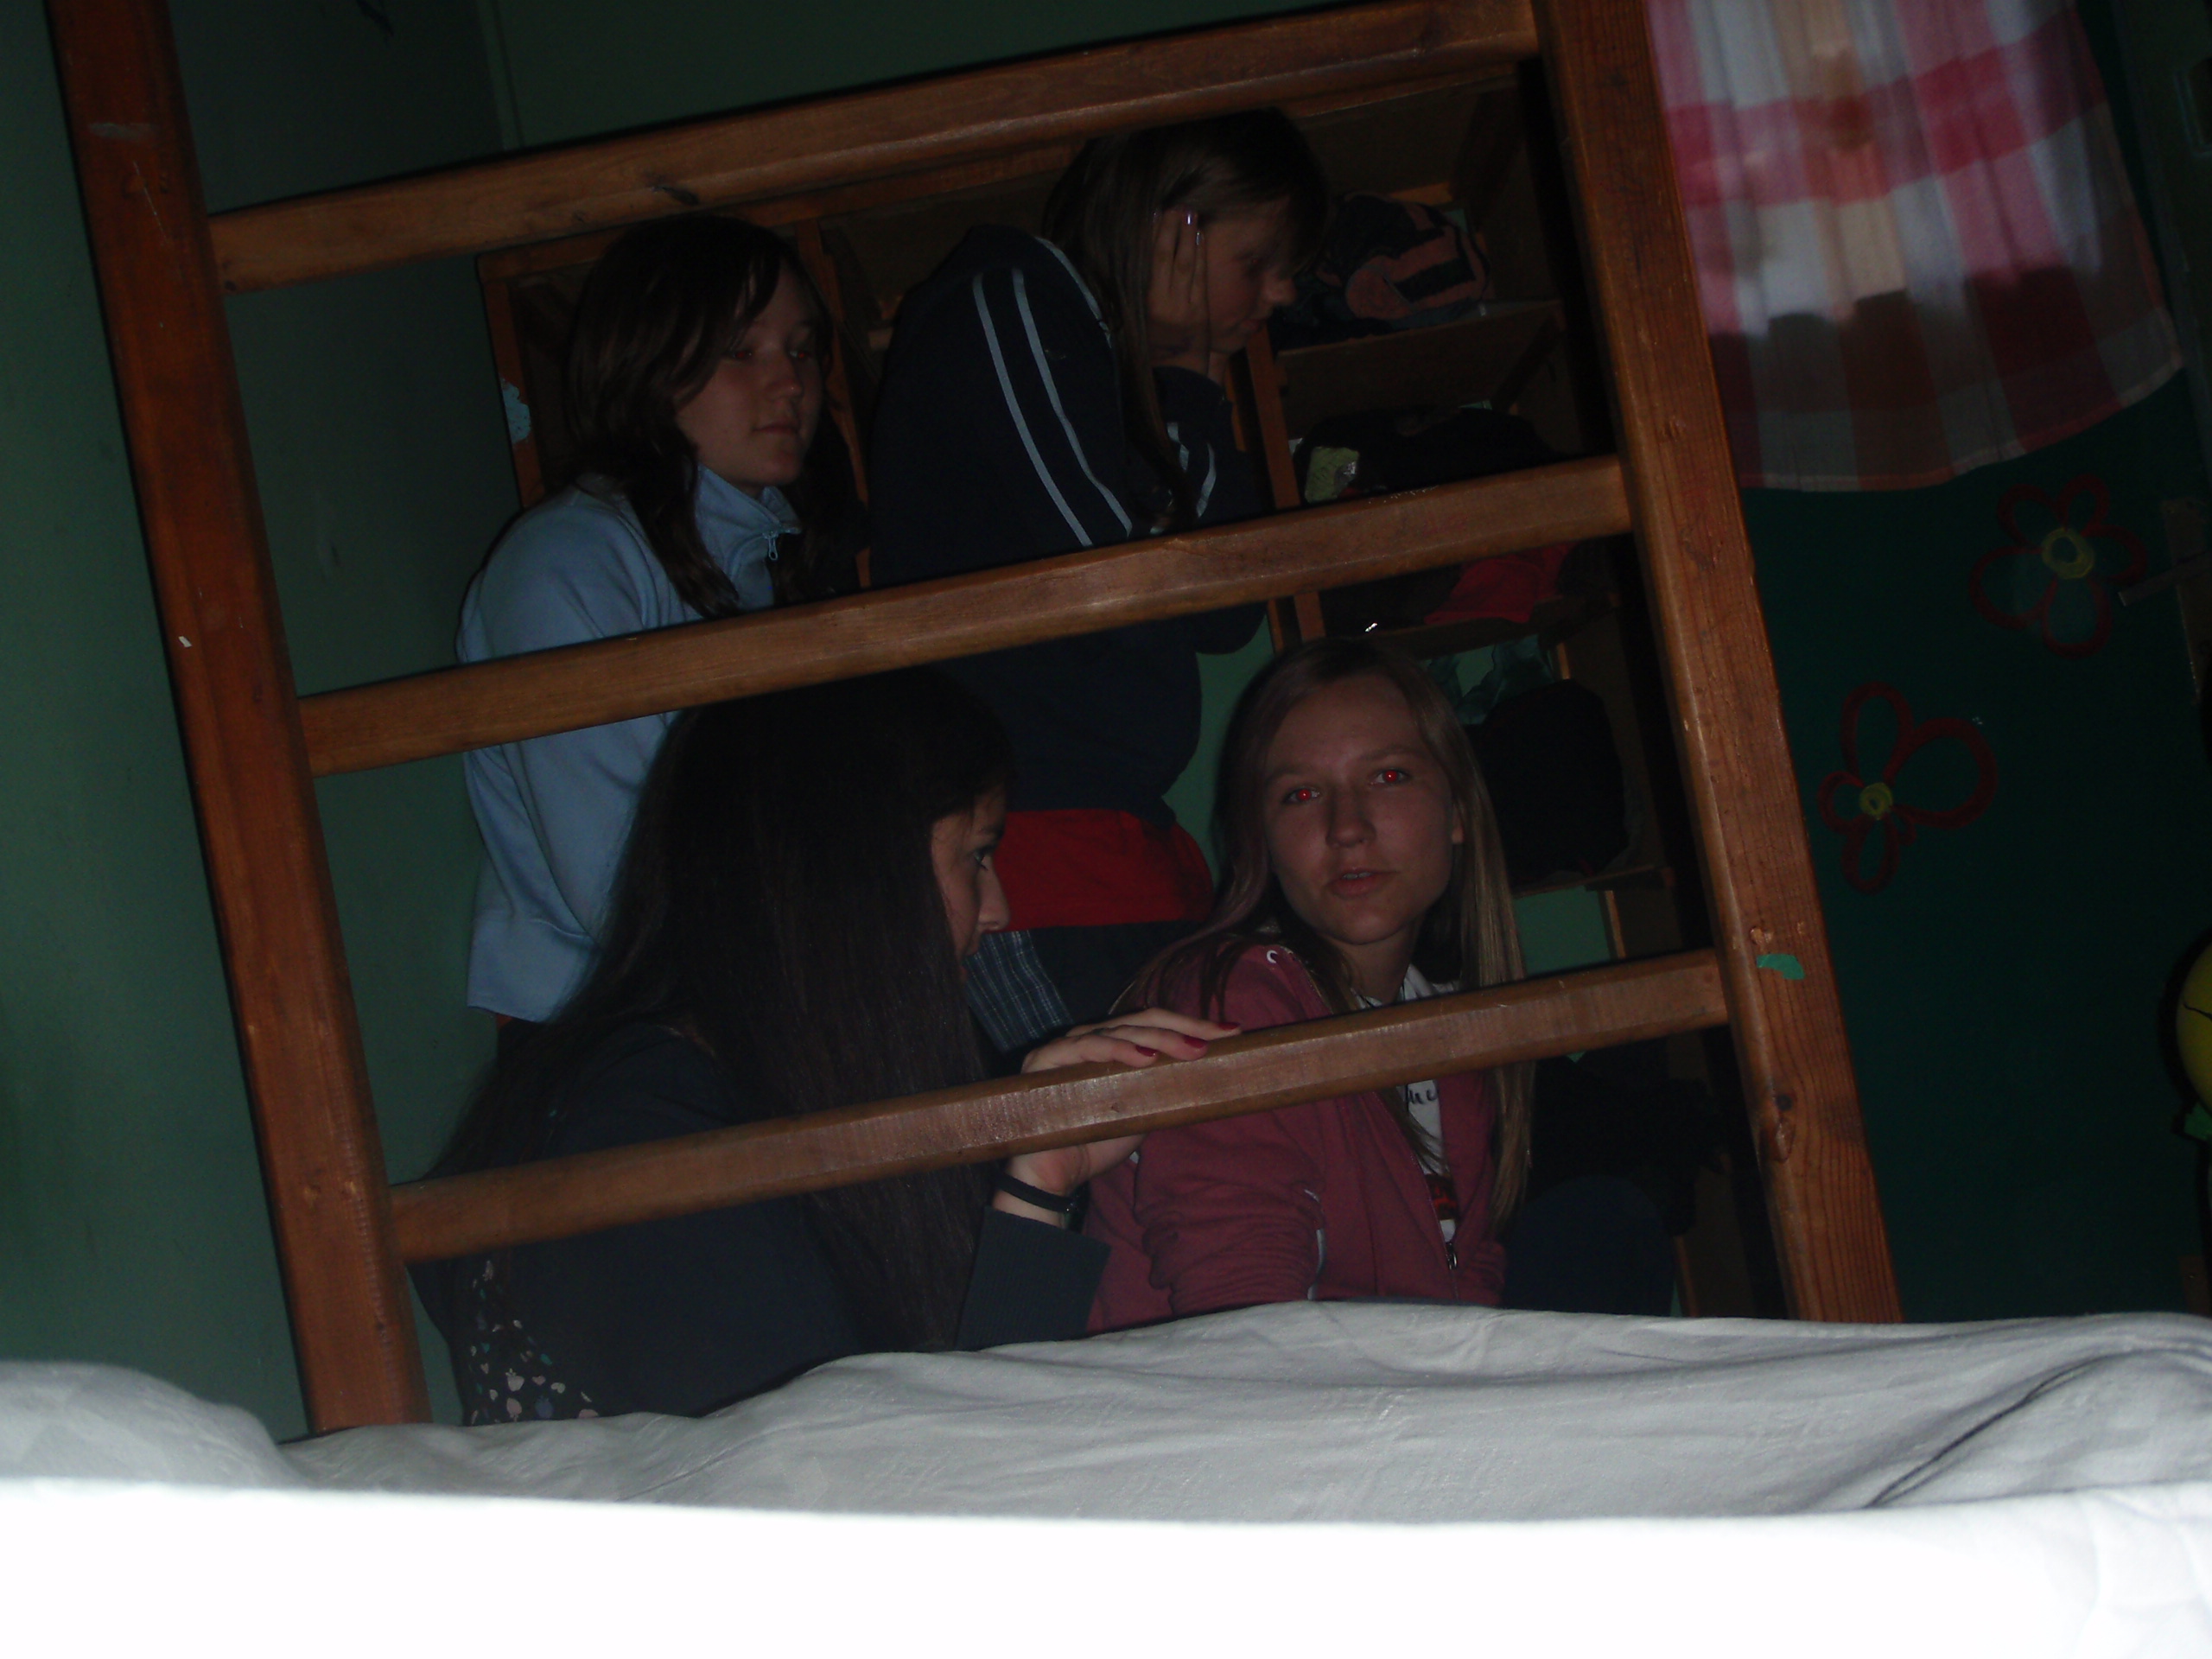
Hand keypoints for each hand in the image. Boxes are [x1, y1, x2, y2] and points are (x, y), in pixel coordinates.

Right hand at [996, 1009, 1239, 1222]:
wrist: (1054, 1176)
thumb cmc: (1094, 1141)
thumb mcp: (1140, 1110)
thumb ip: (1161, 1087)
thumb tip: (1208, 1074)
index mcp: (1108, 1046)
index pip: (1152, 1025)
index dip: (1190, 1026)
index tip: (1230, 1033)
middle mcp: (1086, 1038)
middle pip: (1140, 1021)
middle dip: (1182, 1029)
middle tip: (1215, 1039)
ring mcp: (1064, 1046)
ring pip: (1118, 1030)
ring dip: (1158, 1040)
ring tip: (1190, 1050)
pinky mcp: (1045, 1060)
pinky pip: (1085, 1047)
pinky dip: (1116, 1051)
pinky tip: (1144, 1058)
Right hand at [1147, 209, 1219, 379]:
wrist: (1174, 377)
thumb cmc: (1150, 350)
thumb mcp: (1132, 323)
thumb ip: (1130, 296)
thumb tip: (1126, 264)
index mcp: (1139, 304)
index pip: (1144, 262)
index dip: (1148, 236)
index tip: (1151, 214)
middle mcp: (1159, 303)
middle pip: (1163, 257)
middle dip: (1168, 229)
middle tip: (1173, 205)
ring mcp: (1181, 307)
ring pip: (1183, 263)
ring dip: (1186, 236)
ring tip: (1187, 212)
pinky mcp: (1199, 312)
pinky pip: (1200, 277)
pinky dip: (1200, 255)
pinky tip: (1199, 237)